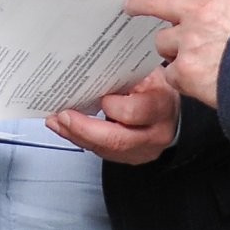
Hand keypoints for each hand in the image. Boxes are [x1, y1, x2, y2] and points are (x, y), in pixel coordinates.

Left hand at [47, 68, 180, 163]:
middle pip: (116, 139)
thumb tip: (91, 70)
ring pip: (104, 150)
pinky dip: (80, 139)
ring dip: (75, 135)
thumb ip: (126, 74)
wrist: (173, 113)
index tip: (99, 96)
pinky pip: (101, 152)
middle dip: (83, 128)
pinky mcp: (129, 158)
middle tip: (62, 115)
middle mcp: (154, 134)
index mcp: (160, 107)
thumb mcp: (149, 74)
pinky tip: (65, 129)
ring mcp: (142, 150)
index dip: (113, 106)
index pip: (134, 112)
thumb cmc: (158, 90)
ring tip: (56, 121)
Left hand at [126, 0, 229, 107]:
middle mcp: (198, 13)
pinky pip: (171, 74)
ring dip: (173, 53)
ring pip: (163, 42)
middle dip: (141, 5)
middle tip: (131, 5)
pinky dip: (181, 81)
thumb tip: (217, 23)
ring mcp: (187, 40)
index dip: (181, 3)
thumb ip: (228, 15)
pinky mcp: (182, 68)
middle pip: (159, 4)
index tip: (174, 5)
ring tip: (194, 65)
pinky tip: (197, 85)